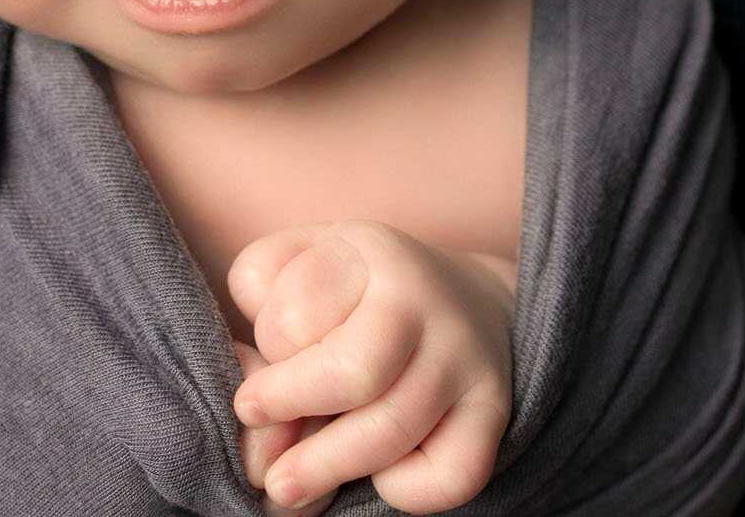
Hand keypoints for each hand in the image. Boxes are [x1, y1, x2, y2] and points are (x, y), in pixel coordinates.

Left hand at [228, 220, 515, 514]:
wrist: (472, 301)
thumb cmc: (358, 291)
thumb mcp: (299, 259)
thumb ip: (257, 291)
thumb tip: (251, 368)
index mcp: (367, 253)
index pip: (297, 315)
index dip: (269, 354)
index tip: (256, 382)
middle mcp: (423, 301)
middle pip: (352, 374)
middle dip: (293, 413)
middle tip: (256, 443)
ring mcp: (464, 357)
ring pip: (391, 430)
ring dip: (328, 467)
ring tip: (285, 486)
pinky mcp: (493, 411)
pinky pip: (454, 473)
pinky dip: (409, 490)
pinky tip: (380, 475)